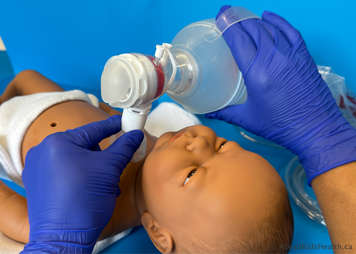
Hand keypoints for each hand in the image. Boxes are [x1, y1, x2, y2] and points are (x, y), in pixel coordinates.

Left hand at [21, 115, 142, 252]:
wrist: (64, 238)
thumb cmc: (82, 204)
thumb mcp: (110, 169)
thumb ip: (123, 147)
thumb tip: (134, 136)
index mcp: (57, 143)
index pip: (93, 129)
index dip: (112, 126)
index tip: (124, 123)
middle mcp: (43, 152)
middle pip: (83, 145)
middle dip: (102, 156)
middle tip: (112, 167)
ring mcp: (38, 169)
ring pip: (75, 159)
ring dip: (93, 168)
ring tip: (103, 185)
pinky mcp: (38, 184)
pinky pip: (64, 171)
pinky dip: (80, 176)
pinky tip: (90, 190)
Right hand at [207, 6, 355, 183]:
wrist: (315, 129)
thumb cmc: (281, 126)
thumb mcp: (248, 118)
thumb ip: (224, 112)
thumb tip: (208, 111)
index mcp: (257, 73)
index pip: (238, 40)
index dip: (227, 25)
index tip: (219, 16)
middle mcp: (274, 59)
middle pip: (253, 29)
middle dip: (237, 18)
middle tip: (226, 13)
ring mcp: (291, 55)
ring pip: (269, 28)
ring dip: (254, 20)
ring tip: (242, 17)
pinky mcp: (303, 56)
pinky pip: (290, 30)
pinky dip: (278, 21)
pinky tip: (268, 16)